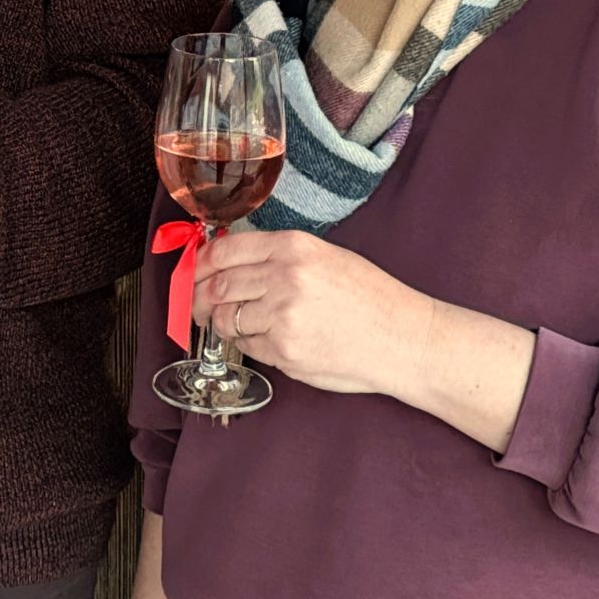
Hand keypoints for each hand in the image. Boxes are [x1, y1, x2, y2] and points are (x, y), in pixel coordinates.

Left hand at [191, 229, 431, 395]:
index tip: (193, 272)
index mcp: (293, 247)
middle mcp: (284, 277)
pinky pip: (249, 347)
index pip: (224, 251)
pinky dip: (250, 345)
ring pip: (228, 318)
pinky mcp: (285, 350)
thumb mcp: (326, 257)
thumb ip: (278, 258)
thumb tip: (230, 264)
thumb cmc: (371, 299)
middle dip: (200, 297)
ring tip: (233, 325)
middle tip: (198, 305)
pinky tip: (268, 340)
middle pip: (219, 285)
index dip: (200, 264)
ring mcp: (283, 315)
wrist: (404, 339)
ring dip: (224, 324)